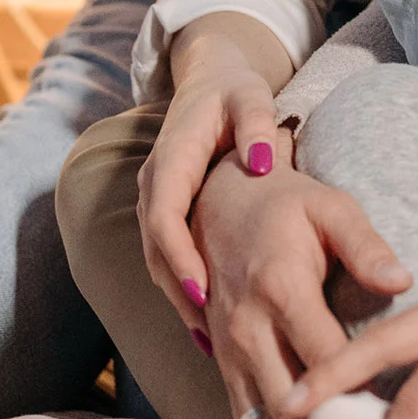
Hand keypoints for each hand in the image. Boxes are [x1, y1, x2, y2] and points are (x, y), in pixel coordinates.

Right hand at [137, 12, 294, 325]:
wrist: (210, 77)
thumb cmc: (235, 88)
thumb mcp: (250, 95)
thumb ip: (256, 124)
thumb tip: (263, 162)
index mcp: (171, 158)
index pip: (163, 217)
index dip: (179, 257)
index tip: (202, 292)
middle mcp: (155, 184)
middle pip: (156, 249)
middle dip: (179, 291)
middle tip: (210, 332)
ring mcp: (158, 199)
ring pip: (159, 258)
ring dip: (181, 297)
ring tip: (213, 340)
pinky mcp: (170, 211)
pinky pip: (170, 255)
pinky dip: (185, 285)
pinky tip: (211, 320)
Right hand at [191, 137, 413, 418]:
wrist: (220, 200)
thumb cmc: (288, 203)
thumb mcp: (331, 208)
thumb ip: (366, 245)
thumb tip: (404, 279)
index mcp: (282, 288)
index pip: (323, 357)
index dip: (354, 400)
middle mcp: (249, 329)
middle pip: (287, 409)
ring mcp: (230, 354)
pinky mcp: (223, 368)